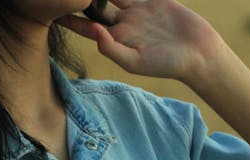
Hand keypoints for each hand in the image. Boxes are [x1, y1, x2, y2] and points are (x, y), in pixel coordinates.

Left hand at [58, 1, 223, 83]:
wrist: (196, 52)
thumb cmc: (166, 64)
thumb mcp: (135, 61)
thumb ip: (112, 49)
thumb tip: (94, 33)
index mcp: (115, 40)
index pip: (88, 26)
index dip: (71, 17)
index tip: (52, 8)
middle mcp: (122, 23)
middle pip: (95, 4)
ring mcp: (136, 8)